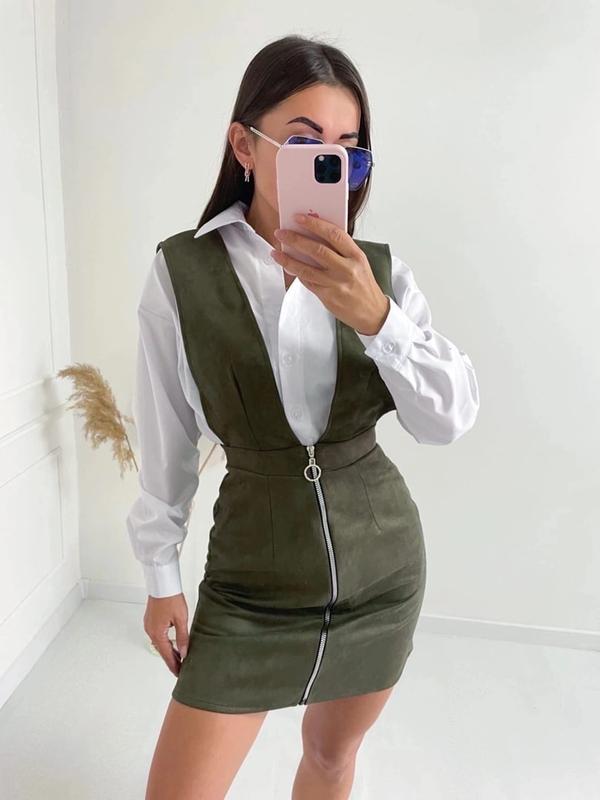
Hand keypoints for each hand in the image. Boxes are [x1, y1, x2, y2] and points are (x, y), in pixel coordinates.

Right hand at [144, 593, 188, 676]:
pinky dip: (165, 642)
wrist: (162, 583)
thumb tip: (183, 652)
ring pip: (160, 643)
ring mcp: (149, 625)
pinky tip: (171, 644)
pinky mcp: (151, 620)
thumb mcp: (181, 619)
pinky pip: (158, 635)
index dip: (173, 665)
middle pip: (162, 650)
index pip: (167, 655)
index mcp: (157, 633)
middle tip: (180, 669)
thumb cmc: (171, 598)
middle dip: (171, 660)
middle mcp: (151, 631)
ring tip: (178, 658)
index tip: (178, 673)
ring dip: (168, 651)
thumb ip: (182, 638)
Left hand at [272, 213, 389, 334]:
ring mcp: (336, 284)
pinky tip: (288, 267)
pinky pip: (308, 282)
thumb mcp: (358, 263)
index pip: (333, 234)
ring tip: (276, 252)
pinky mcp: (328, 297)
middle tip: (281, 233)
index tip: (298, 218)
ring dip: (288, 259)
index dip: (314, 224)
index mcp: (356, 256)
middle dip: (295, 239)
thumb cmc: (363, 285)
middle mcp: (346, 269)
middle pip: (316, 250)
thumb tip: (314, 236)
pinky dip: (297, 273)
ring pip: (306, 269)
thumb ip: (340, 251)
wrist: (372, 312)